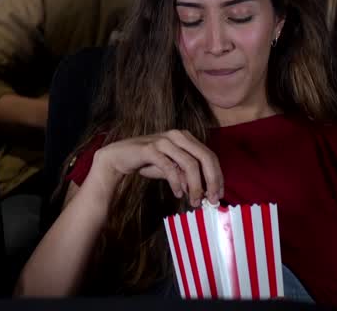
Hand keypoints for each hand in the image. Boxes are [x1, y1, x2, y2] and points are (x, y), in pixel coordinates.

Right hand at [89, 129, 222, 206]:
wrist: (118, 157)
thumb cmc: (147, 162)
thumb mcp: (172, 168)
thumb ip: (187, 175)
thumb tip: (206, 193)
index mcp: (186, 137)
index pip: (210, 156)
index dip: (217, 177)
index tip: (218, 195)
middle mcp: (177, 135)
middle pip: (205, 158)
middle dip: (211, 181)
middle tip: (211, 200)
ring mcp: (164, 140)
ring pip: (190, 164)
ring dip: (195, 186)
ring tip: (193, 201)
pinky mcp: (150, 148)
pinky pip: (170, 167)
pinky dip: (176, 183)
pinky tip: (178, 193)